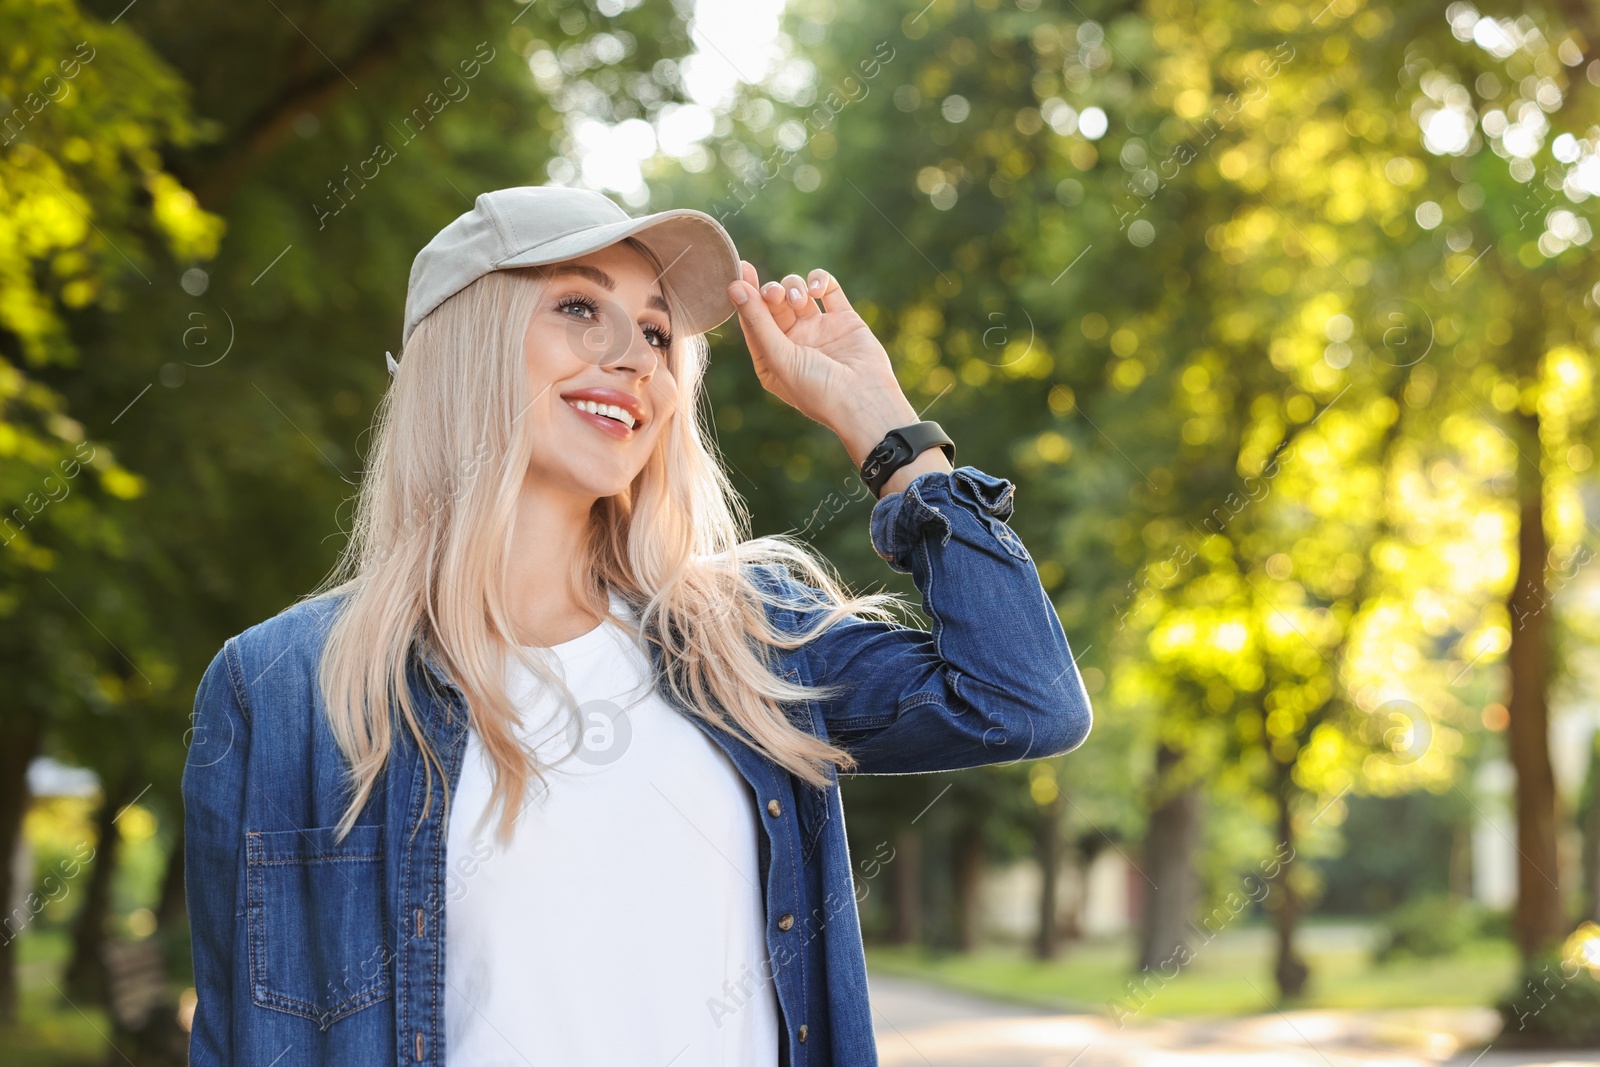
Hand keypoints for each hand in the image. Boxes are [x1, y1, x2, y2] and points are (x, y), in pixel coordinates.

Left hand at [726, 261, 934, 474]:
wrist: (865, 400)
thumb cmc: (817, 389)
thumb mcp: (779, 358)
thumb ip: (757, 322)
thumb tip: (734, 286)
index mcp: (771, 358)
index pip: (752, 320)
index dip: (745, 293)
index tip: (742, 268)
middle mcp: (793, 343)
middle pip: (774, 303)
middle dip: (772, 292)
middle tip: (776, 294)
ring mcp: (819, 330)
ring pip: (798, 292)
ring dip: (795, 287)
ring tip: (801, 300)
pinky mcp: (844, 319)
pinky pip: (828, 289)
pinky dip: (820, 280)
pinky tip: (818, 288)